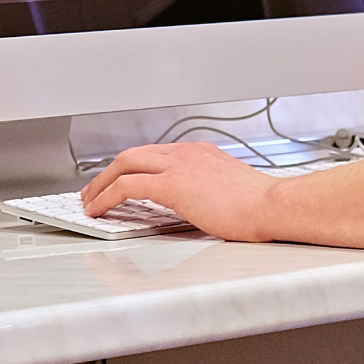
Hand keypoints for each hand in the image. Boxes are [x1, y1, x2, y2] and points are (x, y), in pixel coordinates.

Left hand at [81, 140, 278, 239]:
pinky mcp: (171, 184)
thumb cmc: (262, 206)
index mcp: (201, 154)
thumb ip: (209, 194)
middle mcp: (187, 153)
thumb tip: (201, 208)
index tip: (122, 182)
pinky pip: (126, 185)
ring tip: (89, 201)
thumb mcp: (230, 193)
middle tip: (94, 190)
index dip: (132, 168)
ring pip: (124, 164)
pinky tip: (99, 210)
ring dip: (100, 183)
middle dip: (108, 172)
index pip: (155, 155)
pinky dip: (106, 196)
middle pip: (133, 154)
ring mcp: (178, 165)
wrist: (273, 205)